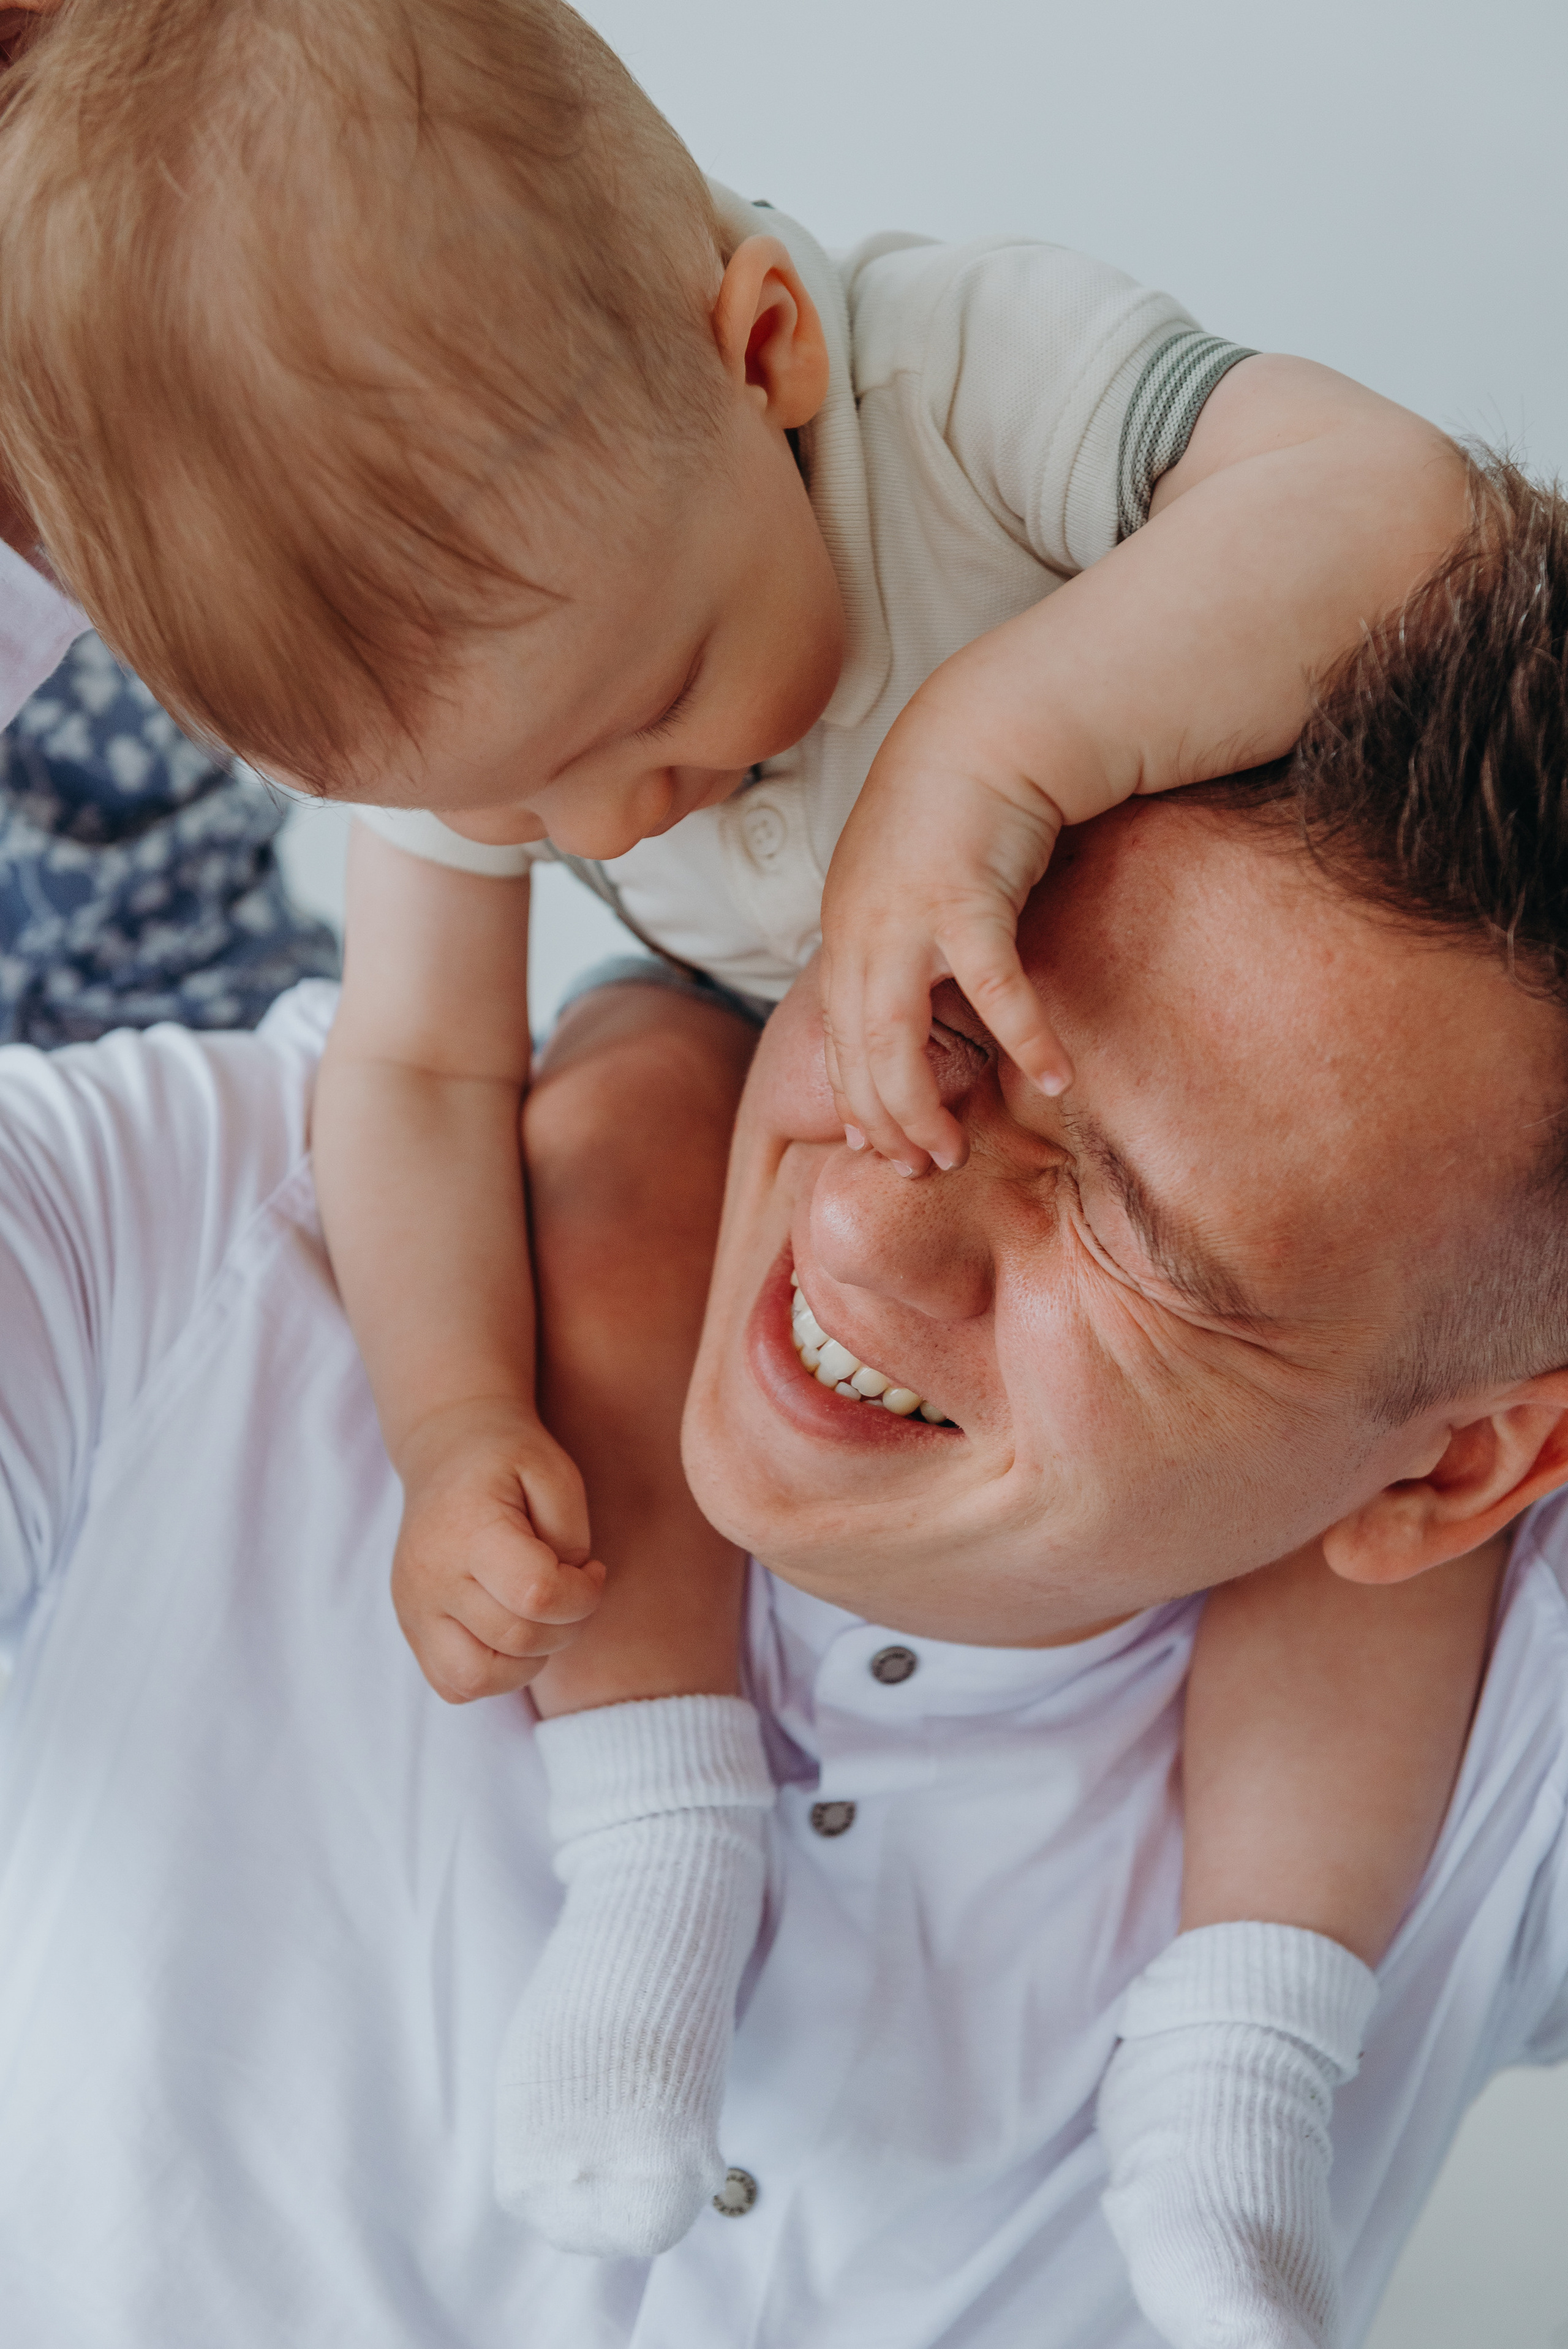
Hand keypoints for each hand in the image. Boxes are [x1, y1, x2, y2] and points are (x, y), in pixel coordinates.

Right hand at [390, 1400, 605, 1702]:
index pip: (537, 1596)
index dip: (584, 1596)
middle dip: (567, 1626)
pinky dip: (492, 1674)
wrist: (446, 1450)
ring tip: (540, 1616)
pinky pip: (453, 1684)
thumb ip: (570, 1539)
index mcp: (470, 1530)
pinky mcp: (410, 1628)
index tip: (593, 1570)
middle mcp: (430, 1576)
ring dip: (528, 1661)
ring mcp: (413, 1608)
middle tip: (574, 1589)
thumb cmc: (510, 1460)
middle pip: (516, 1641)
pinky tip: (510, 1631)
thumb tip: (565, 1600)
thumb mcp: (557, 1474)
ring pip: (476, 1679)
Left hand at [819, 682, 1078, 1173]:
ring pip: (893, 1039)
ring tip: (953, 1152)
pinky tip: (1054, 1077)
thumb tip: (918, 999)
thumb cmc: (956, 806)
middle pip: (856, 1052)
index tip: (876, 1143)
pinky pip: (992, 990)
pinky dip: (1023, 1038)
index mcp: (846, 930)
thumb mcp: (906, 882)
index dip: (853, 1097)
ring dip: (921, 1105)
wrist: (984, 728)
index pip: (836, 1036)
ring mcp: (903, 919)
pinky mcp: (963, 901)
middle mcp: (859, 932)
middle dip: (884, 1121)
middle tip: (922, 1167)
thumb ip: (902, 943)